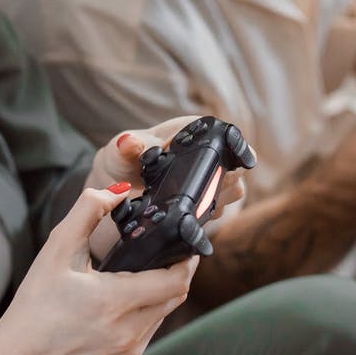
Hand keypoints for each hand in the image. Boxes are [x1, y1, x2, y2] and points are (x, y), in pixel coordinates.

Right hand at [0, 187, 196, 354]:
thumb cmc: (34, 307)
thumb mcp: (55, 250)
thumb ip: (87, 211)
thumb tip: (116, 192)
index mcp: (114, 301)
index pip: (175, 280)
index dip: (187, 259)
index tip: (185, 243)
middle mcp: (128, 330)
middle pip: (176, 296)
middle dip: (178, 271)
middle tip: (170, 250)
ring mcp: (129, 349)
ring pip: (165, 313)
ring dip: (164, 291)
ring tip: (148, 270)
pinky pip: (150, 329)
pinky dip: (149, 310)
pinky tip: (130, 296)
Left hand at [88, 116, 246, 218]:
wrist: (113, 196)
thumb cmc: (119, 163)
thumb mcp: (118, 153)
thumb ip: (125, 148)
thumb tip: (128, 141)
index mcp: (189, 133)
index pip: (224, 134)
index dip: (237, 145)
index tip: (242, 159)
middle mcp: (203, 158)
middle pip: (235, 167)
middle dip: (225, 180)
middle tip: (201, 189)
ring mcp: (205, 184)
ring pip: (231, 193)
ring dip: (216, 201)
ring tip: (187, 206)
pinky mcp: (200, 208)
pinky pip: (215, 213)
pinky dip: (204, 218)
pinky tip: (186, 221)